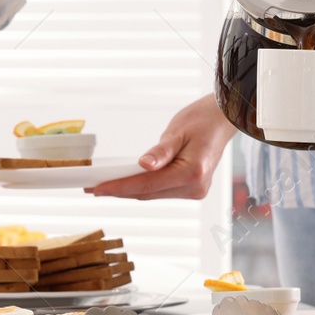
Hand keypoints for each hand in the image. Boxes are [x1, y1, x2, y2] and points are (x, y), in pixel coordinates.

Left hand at [87, 95, 237, 199]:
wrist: (223, 119)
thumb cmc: (203, 120)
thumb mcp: (178, 131)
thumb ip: (160, 151)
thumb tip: (142, 166)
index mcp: (192, 173)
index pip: (147, 185)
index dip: (119, 187)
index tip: (97, 188)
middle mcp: (195, 187)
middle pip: (148, 193)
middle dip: (119, 190)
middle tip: (91, 187)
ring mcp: (195, 190)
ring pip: (153, 194)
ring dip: (129, 190)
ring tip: (104, 185)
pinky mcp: (192, 188)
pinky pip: (161, 191)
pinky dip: (143, 187)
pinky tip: (126, 183)